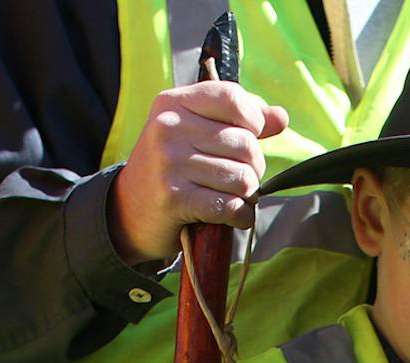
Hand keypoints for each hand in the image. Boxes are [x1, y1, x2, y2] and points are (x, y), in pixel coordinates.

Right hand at [108, 82, 289, 263]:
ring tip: (231, 196)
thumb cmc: (171, 167)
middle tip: (238, 178)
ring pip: (243, 178)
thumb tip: (281, 117)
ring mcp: (169, 163)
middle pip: (245, 143)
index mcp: (174, 102)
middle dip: (253, 167)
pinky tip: (232, 217)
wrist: (128, 209)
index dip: (254, 121)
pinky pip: (230, 206)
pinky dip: (240, 216)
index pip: (233, 98)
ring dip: (247, 195)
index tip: (248, 137)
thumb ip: (239, 119)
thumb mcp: (195, 131)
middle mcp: (168, 127)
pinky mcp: (174, 198)